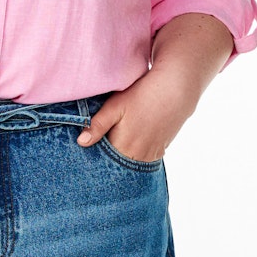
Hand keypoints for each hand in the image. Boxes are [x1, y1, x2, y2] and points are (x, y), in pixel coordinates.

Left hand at [76, 69, 197, 162]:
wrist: (174, 90)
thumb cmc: (141, 96)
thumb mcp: (115, 106)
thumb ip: (97, 125)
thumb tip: (81, 142)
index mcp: (123, 147)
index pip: (103, 162)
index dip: (94, 157)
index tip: (86, 152)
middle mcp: (138, 156)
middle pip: (117, 165)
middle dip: (107, 160)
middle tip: (99, 147)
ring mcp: (151, 155)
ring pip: (130, 164)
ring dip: (121, 158)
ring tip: (115, 144)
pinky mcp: (160, 151)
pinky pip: (143, 160)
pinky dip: (135, 155)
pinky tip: (131, 143)